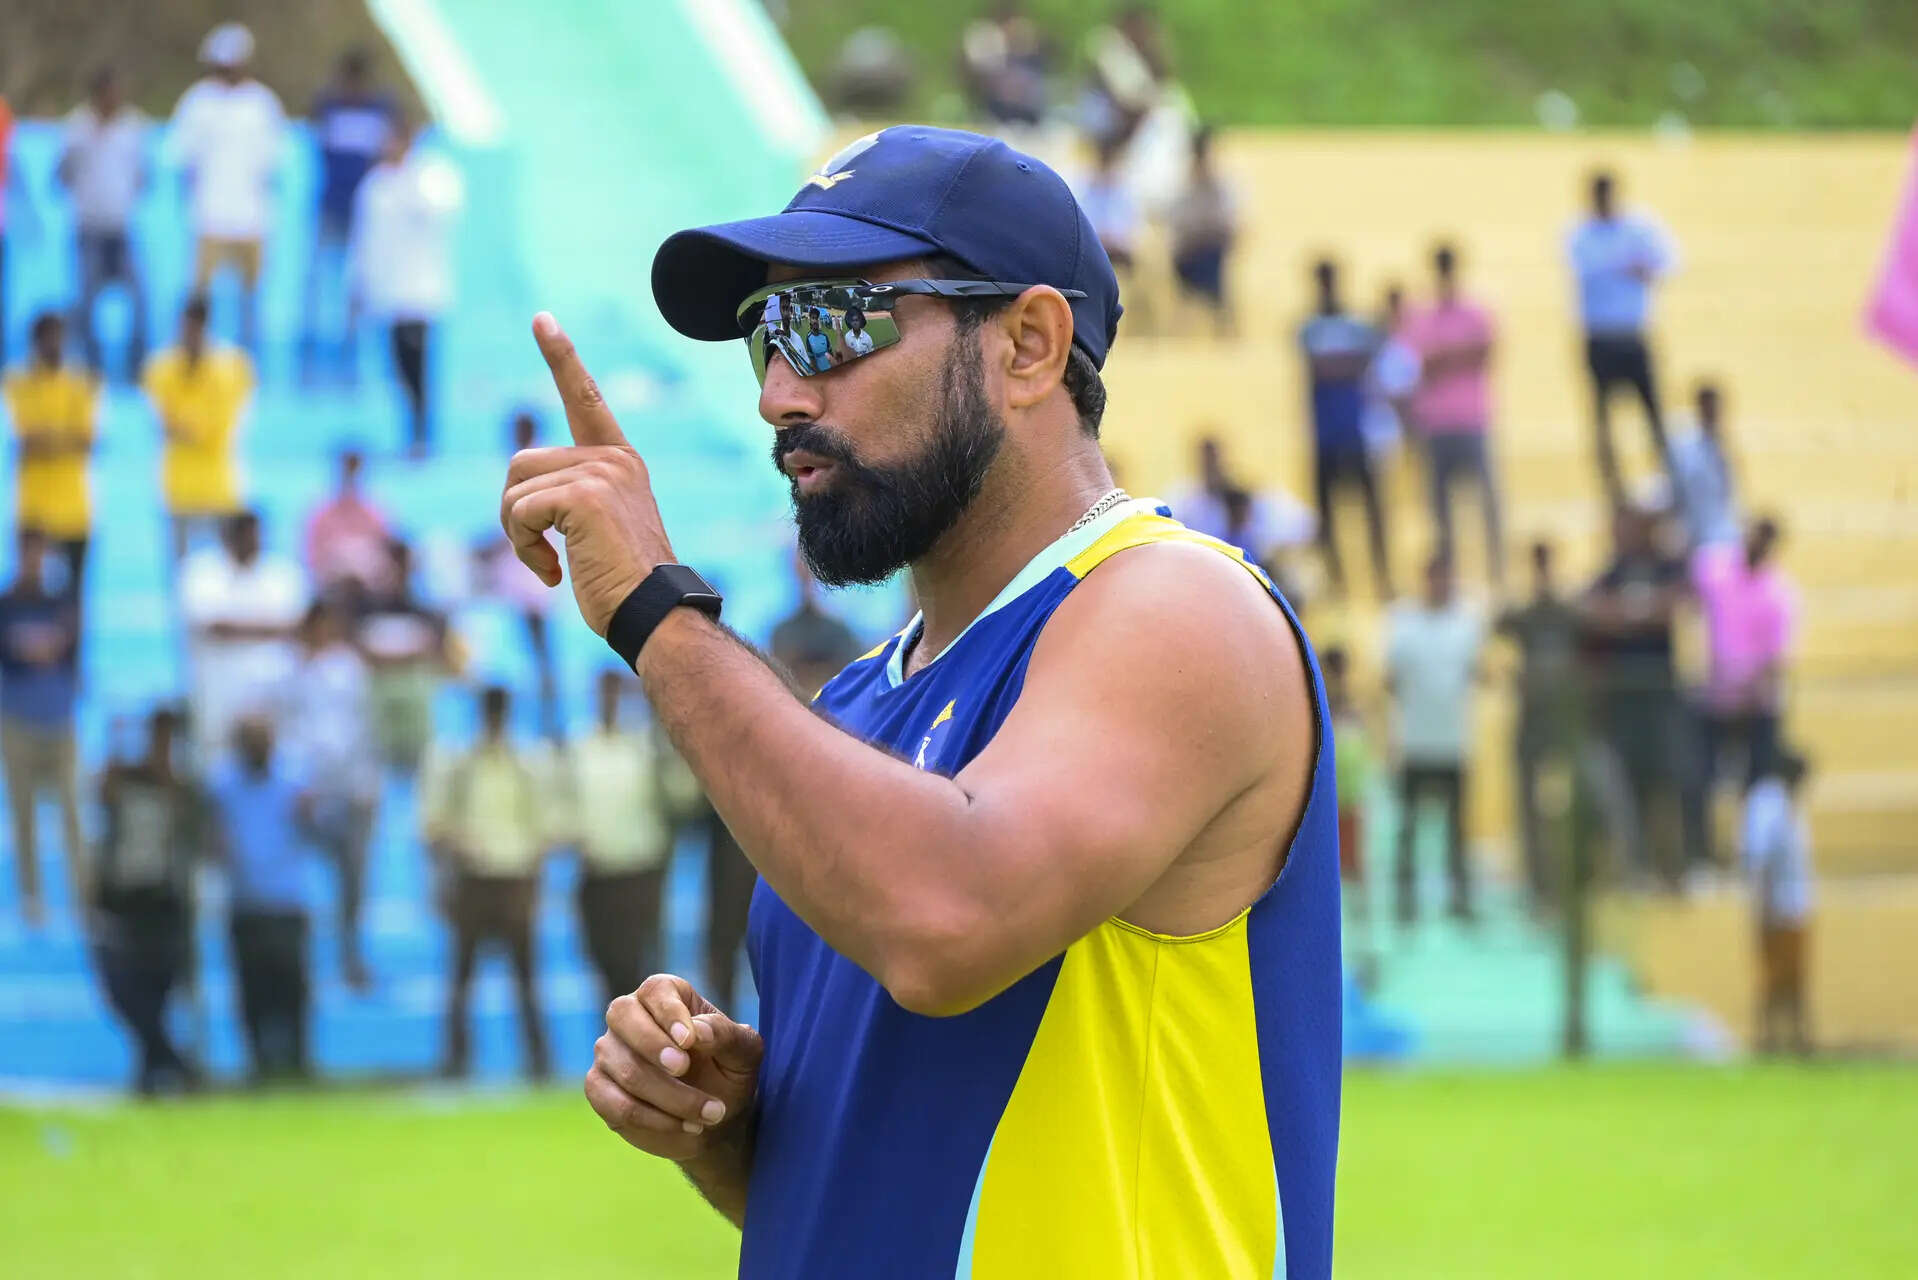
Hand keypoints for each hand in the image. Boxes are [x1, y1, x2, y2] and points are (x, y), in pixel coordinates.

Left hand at [500, 314, 674, 635]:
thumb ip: (568, 499)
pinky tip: (552, 574)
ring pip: (515, 488)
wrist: (654, 613)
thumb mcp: (597, 530)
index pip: (585, 399)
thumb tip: (518, 501)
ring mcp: (600, 473)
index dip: (561, 358)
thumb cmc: (624, 585)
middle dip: (514, 512)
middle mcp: (614, 458)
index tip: (542, 319)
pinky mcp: (583, 495)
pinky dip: (523, 547)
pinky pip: (519, 511)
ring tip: (550, 566)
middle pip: (522, 463)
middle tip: (541, 554)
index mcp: (621, 461)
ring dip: (517, 534)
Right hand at [585, 974, 761, 1163]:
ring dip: (669, 1096)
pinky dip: (652, 1119)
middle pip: (623, 1017)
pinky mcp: (599, 1089)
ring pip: (625, 1069)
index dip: (669, 1013)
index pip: (656, 991)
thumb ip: (726, 1035)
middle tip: (684, 1069)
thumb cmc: (729, 1073)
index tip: (689, 1040)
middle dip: (653, 1046)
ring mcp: (609, 1052)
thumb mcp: (744, 1052)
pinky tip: (684, 1125)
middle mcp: (629, 1017)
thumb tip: (698, 1031)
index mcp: (665, 996)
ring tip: (709, 1114)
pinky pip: (614, 1103)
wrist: (714, 1118)